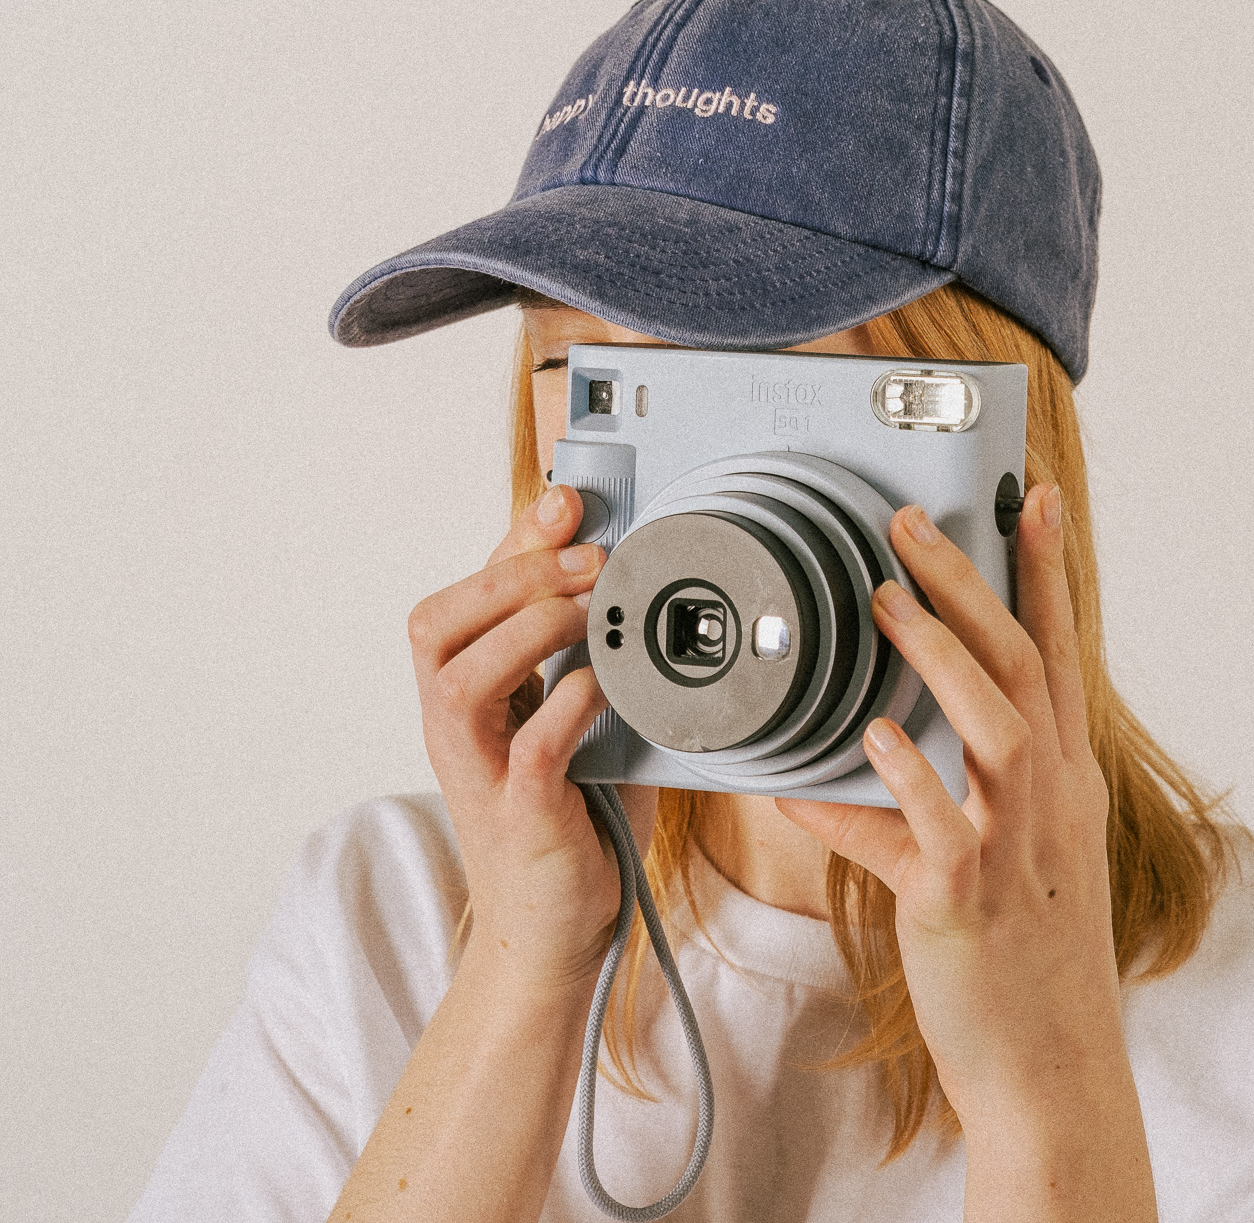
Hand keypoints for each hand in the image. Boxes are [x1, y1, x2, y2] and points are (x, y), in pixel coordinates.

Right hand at [408, 486, 657, 995]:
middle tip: (591, 561)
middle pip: (437, 624)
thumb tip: (634, 572)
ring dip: (529, 628)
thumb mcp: (573, 714)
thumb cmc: (571, 814)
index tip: (566, 500)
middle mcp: (454, 727)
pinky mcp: (518, 818)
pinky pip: (529, 749)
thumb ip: (588, 652)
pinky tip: (605, 688)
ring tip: (593, 612)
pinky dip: (567, 706)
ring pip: (461, 677)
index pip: (464, 593)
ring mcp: (478, 774)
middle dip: (516, 574)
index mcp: (465, 691)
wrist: (552, 935)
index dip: (512, 540)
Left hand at [777, 485, 1137, 1147]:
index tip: (1034, 501)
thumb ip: (954, 782)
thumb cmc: (1017, 953)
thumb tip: (877, 729)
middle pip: (1022, 667)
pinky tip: (861, 738)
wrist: (1046, 1070)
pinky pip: (926, 830)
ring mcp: (1011, 851)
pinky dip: (893, 780)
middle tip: (911, 523)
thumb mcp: (1014, 851)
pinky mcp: (961, 903)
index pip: (1061, 653)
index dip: (1048, 573)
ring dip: (939, 658)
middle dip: (970, 586)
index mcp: (1061, 782)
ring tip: (884, 603)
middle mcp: (1048, 803)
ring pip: (994, 730)